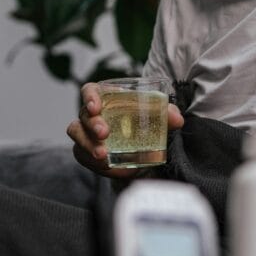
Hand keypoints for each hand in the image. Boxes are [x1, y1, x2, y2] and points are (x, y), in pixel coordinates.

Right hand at [67, 82, 184, 178]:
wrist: (141, 152)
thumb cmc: (145, 124)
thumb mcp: (158, 117)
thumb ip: (168, 114)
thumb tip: (177, 119)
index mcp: (107, 98)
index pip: (90, 91)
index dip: (89, 96)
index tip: (95, 106)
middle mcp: (92, 115)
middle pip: (84, 115)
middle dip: (92, 124)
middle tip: (104, 133)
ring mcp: (86, 134)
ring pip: (77, 134)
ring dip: (88, 144)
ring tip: (103, 154)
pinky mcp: (85, 152)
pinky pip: (82, 155)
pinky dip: (92, 160)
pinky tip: (106, 165)